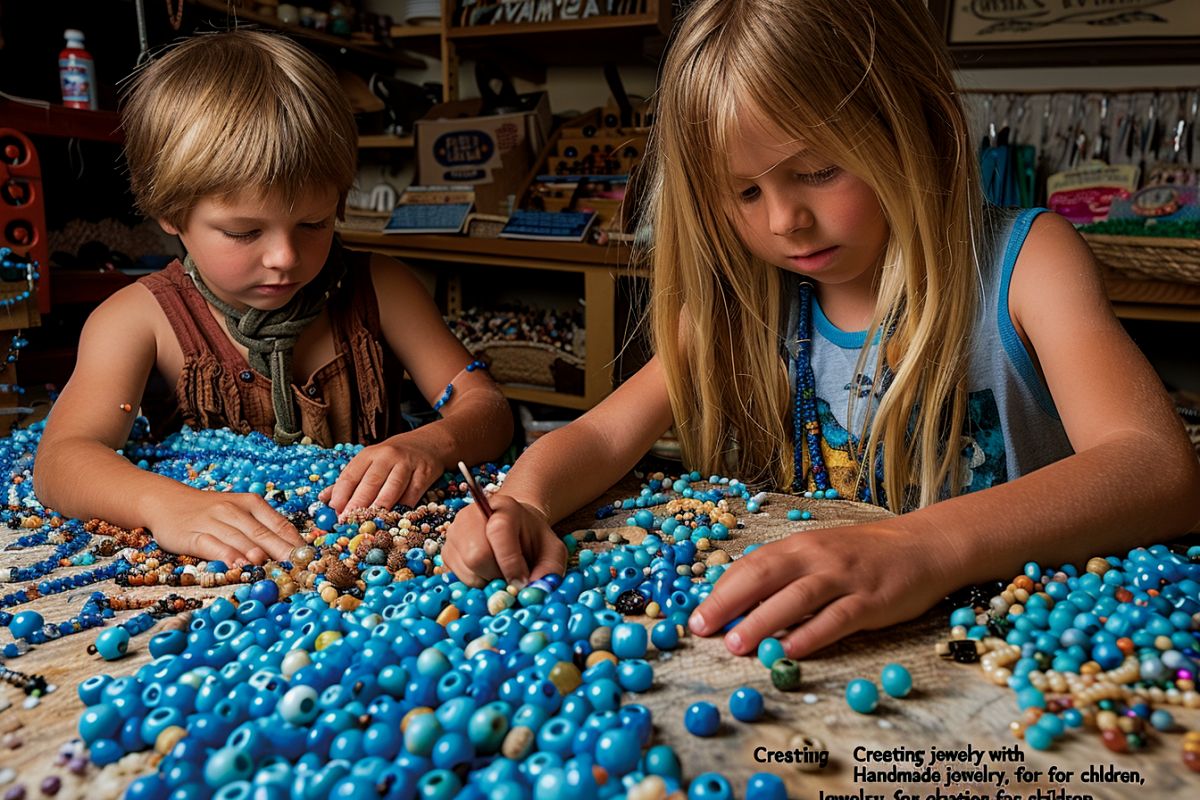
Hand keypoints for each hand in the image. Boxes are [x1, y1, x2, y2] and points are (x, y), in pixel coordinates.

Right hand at [145, 488, 303, 564]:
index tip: (310, 560)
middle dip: (284, 552)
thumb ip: (261, 529)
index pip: (279, 524)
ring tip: (275, 568)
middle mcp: (234, 509)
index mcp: (251, 503)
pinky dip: (227, 556)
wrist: (166, 501)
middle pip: (264, 533)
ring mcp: (213, 521)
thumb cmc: (210, 511)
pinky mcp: (192, 534)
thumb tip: (290, 552)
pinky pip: (213, 545)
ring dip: (259, 554)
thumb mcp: (239, 512)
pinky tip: (239, 566)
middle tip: (301, 569)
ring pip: (240, 539)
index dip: (296, 543)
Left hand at [320, 439, 443, 513]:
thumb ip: (347, 482)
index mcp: (368, 454)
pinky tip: (393, 519)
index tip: (335, 511)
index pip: (351, 474)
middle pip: (370, 482)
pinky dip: (402, 508)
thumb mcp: (368, 463)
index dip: (341, 494)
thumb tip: (323, 499)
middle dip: (358, 503)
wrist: (426, 444)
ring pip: (392, 488)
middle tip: (349, 521)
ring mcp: (407, 464)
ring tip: (369, 522)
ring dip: (380, 507)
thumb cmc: (391, 459)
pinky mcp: (424, 474)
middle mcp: (387, 456)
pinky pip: (412, 494)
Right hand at [442, 495, 567, 586]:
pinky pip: (457, 579)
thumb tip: (532, 593)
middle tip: (512, 580)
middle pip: (476, 556)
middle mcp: (471, 516)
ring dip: (487, 583)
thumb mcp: (553, 551)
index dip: (510, 563)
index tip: (522, 582)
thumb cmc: (534, 541)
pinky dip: (475, 584)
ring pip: (466, 572)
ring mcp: (454, 533)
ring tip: (500, 574)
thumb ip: (549, 571)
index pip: (499, 532)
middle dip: (497, 577)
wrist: (516, 528)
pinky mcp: (446, 552)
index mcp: (503, 508)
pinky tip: (487, 574)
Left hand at [688, 522, 951, 657]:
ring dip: (762, 622)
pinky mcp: (870, 600)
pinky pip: (836, 618)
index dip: (720, 590)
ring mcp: (843, 577)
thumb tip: (739, 601)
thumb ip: (783, 573)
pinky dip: (811, 635)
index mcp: (797, 546)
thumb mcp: (817, 554)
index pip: (750, 565)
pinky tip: (789, 651)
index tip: (696, 615)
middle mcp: (815, 556)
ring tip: (736, 645)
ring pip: (795, 598)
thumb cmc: (861, 554)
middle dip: (728, 603)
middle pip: (763, 576)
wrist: (922, 545)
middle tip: (701, 629)